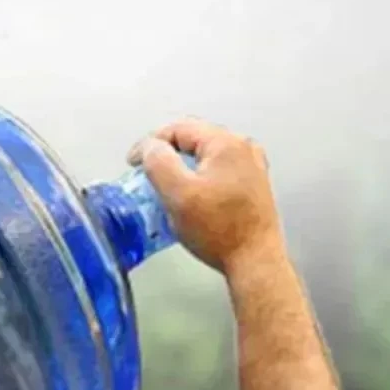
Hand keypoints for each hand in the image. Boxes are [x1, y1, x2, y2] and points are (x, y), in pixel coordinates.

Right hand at [127, 118, 284, 275]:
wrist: (254, 261)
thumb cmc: (219, 231)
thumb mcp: (178, 194)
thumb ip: (158, 162)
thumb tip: (150, 147)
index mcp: (226, 144)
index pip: (178, 128)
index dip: (150, 143)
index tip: (135, 164)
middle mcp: (243, 149)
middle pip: (194, 138)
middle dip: (167, 153)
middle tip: (148, 173)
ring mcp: (251, 166)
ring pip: (206, 155)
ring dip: (183, 166)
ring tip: (168, 187)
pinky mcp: (252, 185)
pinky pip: (218, 170)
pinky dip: (200, 177)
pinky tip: (192, 197)